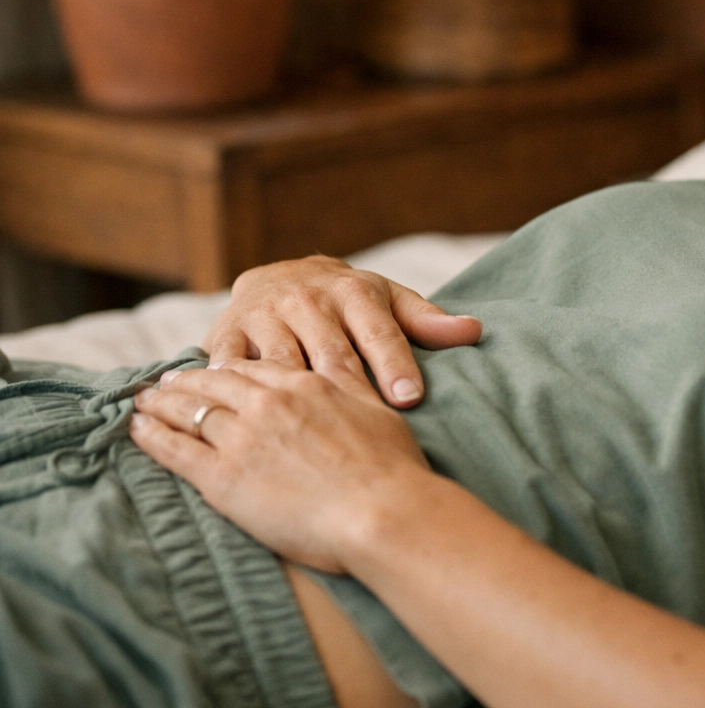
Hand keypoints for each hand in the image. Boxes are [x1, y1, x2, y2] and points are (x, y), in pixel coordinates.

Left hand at [131, 361, 437, 574]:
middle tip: (166, 381)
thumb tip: (344, 357)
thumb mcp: (376, 410)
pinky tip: (137, 429)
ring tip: (143, 401)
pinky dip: (152, 436)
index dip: (228, 369)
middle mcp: (267, 404)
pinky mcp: (223, 478)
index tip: (214, 370)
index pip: (254, 369)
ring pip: (189, 410)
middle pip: (214, 383)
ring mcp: (242, 439)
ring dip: (161, 403)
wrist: (382, 511)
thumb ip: (351, 383)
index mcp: (304, 386)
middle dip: (185, 380)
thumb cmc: (391, 468)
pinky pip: (175, 450)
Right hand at [205, 256, 481, 407]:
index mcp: (354, 293)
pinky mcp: (226, 332)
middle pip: (332, 352)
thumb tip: (475, 330)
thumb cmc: (347, 301)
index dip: (395, 367)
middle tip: (366, 424)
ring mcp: (265, 315)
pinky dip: (236, 390)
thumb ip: (427, 321)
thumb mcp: (387, 302)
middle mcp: (308, 300)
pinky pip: (231, 366)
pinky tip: (247, 420)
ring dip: (293, 395)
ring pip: (282, 362)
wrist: (278, 275)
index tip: (410, 399)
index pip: (380, 334)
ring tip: (307, 431)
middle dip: (351, 387)